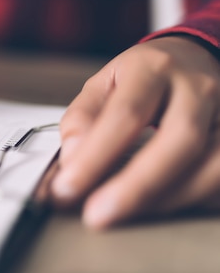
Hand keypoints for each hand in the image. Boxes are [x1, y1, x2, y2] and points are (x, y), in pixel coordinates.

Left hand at [53, 36, 219, 228]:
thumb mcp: (102, 84)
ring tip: (126, 214)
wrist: (191, 58)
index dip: (96, 155)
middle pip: (180, 138)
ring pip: (214, 163)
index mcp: (152, 68)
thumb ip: (82, 119)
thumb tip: (72, 161)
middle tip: (98, 214)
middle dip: (138, 185)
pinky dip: (194, 199)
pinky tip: (162, 206)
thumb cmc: (141, 77)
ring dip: (168, 198)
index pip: (127, 114)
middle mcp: (197, 87)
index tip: (68, 187)